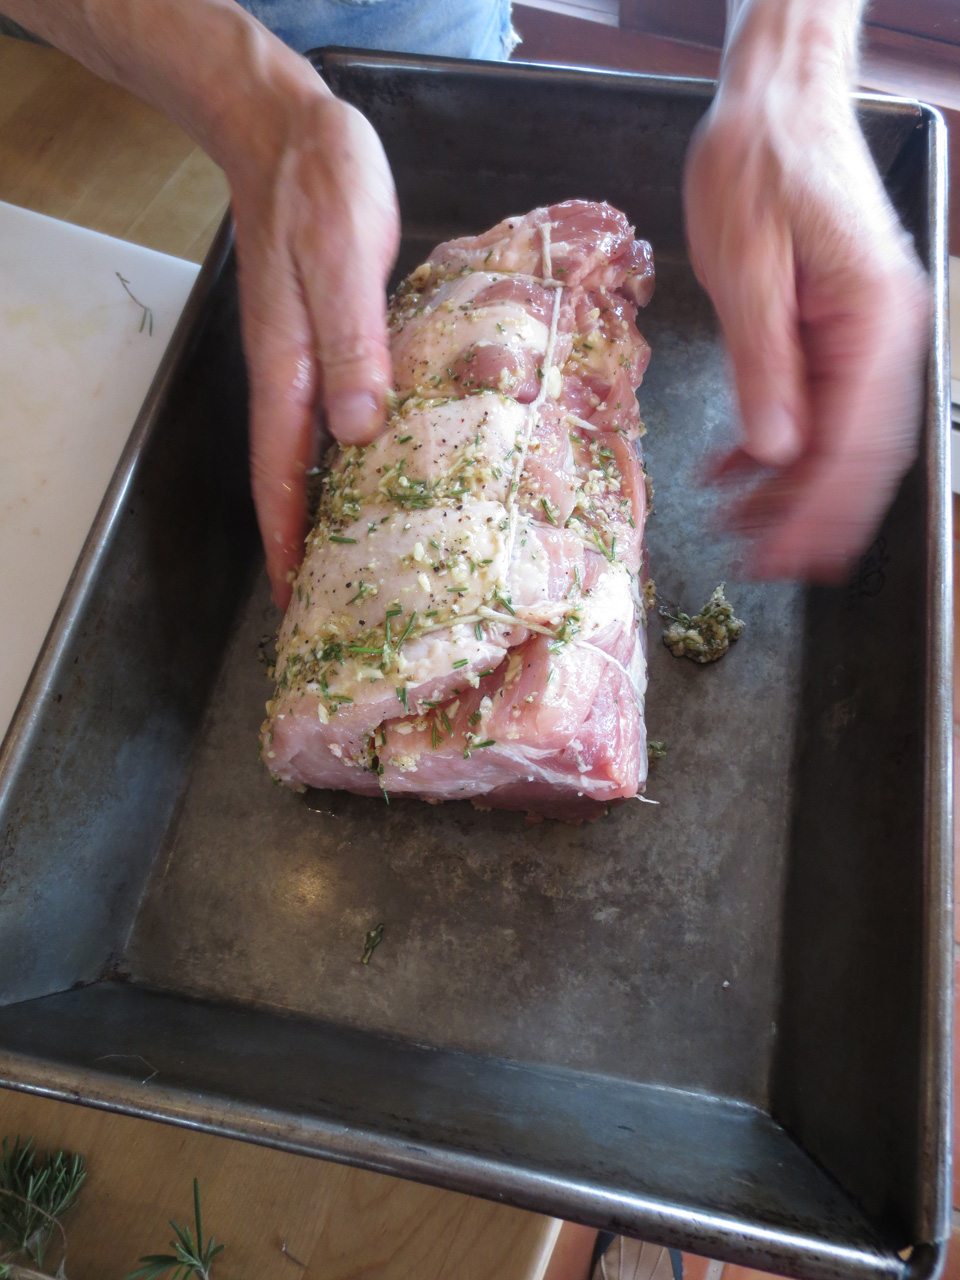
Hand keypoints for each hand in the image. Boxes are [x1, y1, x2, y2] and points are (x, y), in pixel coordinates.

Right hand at [0, 0, 400, 607]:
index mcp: (288, 370)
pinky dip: (356, 457)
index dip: (287, 541)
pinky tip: (388, 471)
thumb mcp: (342, 258)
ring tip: (362, 557)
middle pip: (292, 479)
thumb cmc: (320, 187)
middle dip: (306, 544)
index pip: (280, 475)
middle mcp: (294, 377)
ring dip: (331, 508)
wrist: (295, 131)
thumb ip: (353, 342)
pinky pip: (342, 416)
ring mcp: (311, 361)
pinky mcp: (337, 341)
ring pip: (317, 454)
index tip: (296, 600)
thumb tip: (360, 430)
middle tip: (335, 601)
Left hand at [683, 0, 927, 579]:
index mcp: (875, 318)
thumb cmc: (757, 163)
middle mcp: (883, 332)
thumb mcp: (746, 268)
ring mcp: (863, 332)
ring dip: (787, 488)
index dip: (818, 510)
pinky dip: (774, 443)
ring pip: (835, 438)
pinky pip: (811, 404)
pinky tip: (732, 471)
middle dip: (808, 516)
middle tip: (760, 565)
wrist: (773, 100)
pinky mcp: (833, 328)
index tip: (781, 558)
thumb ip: (764, 365)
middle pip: (858, 453)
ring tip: (736, 526)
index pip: (857, 442)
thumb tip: (776, 452)